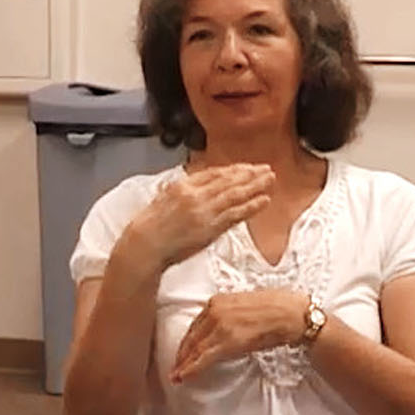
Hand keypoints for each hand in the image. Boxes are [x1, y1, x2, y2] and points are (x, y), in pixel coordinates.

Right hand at [127, 164, 273, 268]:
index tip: (246, 168)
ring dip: (255, 186)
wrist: (144, 246)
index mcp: (182, 185)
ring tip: (270, 180)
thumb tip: (198, 184)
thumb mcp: (163, 198)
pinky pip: (235, 215)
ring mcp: (204, 212)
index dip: (233, 170)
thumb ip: (183, 190)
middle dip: (249, 174)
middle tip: (265, 169)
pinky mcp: (210, 229)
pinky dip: (251, 206)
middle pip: (228, 181)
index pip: (214, 173)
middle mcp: (195, 195)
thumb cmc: (149, 227)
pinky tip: (264, 200)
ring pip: (235, 195)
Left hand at [171, 289, 310, 382]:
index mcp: (218, 300)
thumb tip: (224, 328)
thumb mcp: (246, 303)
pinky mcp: (227, 342)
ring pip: (195, 349)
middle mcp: (215, 311)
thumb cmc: (278, 307)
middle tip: (175, 366)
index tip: (183, 350)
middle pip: (192, 336)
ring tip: (176, 376)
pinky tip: (184, 377)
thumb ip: (230, 313)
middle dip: (182, 353)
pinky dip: (191, 369)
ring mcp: (220, 327)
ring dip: (183, 364)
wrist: (291, 314)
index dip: (188, 339)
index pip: (196, 323)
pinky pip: (203, 358)